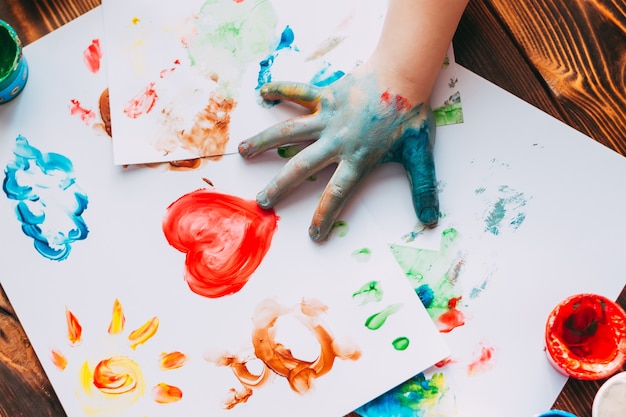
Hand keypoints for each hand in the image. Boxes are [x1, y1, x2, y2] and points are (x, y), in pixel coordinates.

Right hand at [238, 69, 438, 240]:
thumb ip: (422, 188)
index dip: (324, 215)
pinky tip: (262, 93)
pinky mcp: (325, 95)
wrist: (405, 73)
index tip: (313, 233)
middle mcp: (337, 140)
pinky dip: (279, 89)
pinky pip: (297, 92)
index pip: (337, 193)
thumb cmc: (410, 113)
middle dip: (281, 186)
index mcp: (358, 158)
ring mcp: (327, 116)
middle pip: (302, 167)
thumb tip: (431, 221)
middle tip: (262, 201)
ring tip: (242, 152)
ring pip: (289, 131)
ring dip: (265, 142)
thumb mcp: (419, 154)